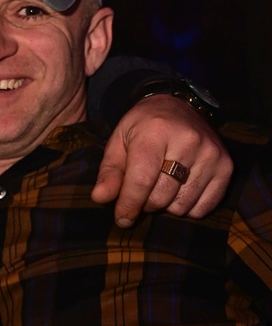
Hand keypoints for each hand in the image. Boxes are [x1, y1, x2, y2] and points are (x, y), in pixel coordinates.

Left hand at [90, 94, 232, 226]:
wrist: (178, 106)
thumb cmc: (143, 127)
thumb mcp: (119, 141)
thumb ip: (109, 171)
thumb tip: (100, 198)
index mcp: (156, 131)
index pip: (142, 180)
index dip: (129, 204)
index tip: (121, 219)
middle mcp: (188, 140)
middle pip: (161, 196)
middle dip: (146, 203)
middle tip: (143, 192)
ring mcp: (211, 153)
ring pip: (182, 206)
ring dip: (167, 205)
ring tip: (162, 186)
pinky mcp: (226, 166)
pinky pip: (203, 207)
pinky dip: (188, 207)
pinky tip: (180, 189)